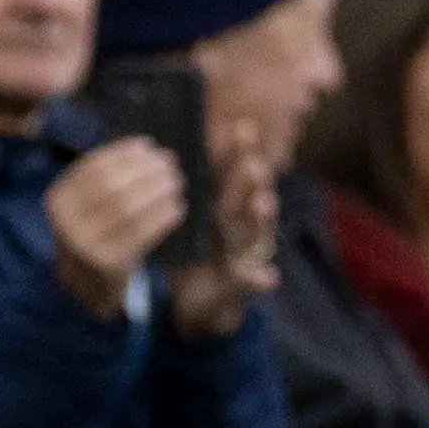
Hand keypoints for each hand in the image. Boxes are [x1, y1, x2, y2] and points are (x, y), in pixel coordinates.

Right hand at [47, 138, 183, 320]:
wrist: (87, 283)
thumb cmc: (94, 229)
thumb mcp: (86, 202)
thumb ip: (108, 175)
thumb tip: (148, 148)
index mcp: (58, 199)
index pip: (94, 166)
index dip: (124, 152)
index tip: (149, 145)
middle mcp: (66, 223)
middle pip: (113, 185)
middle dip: (145, 169)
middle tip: (170, 163)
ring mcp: (85, 246)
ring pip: (129, 208)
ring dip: (158, 190)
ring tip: (175, 183)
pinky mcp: (109, 265)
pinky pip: (142, 234)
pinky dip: (163, 216)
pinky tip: (176, 208)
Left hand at [169, 119, 277, 340]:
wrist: (200, 300)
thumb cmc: (193, 253)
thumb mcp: (187, 221)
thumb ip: (180, 190)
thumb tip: (161, 150)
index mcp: (222, 204)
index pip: (229, 172)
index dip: (236, 152)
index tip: (241, 128)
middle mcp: (238, 223)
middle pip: (248, 194)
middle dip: (252, 178)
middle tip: (253, 163)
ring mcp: (244, 251)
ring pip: (256, 230)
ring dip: (260, 218)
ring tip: (262, 204)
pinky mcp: (243, 281)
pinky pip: (251, 280)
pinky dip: (258, 279)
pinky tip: (267, 277)